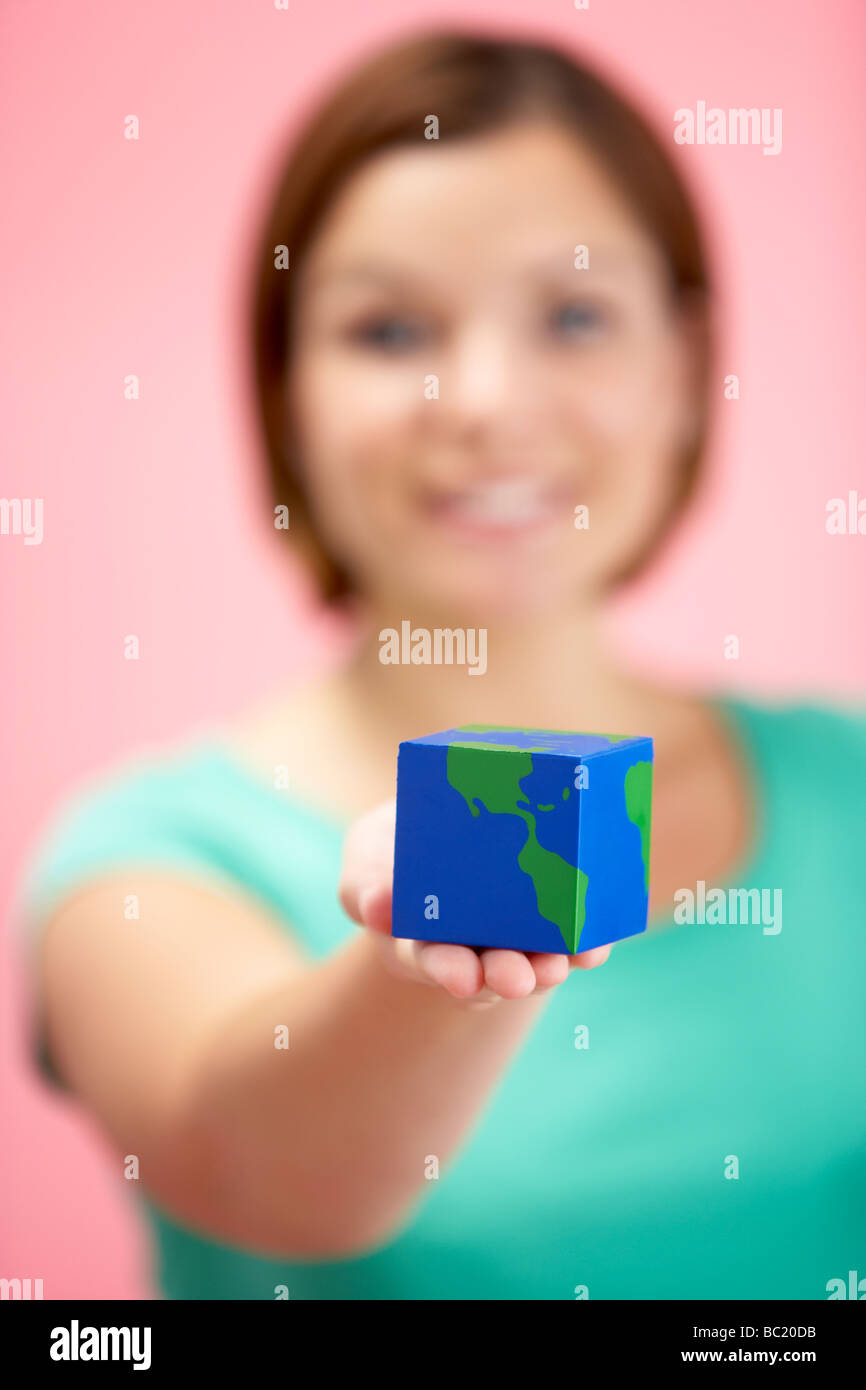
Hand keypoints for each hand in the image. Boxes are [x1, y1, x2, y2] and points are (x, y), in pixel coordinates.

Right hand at [337, 797, 611, 1007]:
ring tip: (554, 966)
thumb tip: (378, 906)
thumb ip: (363, 884)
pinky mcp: (554, 926)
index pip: (430, 961)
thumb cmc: (399, 849)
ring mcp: (514, 941)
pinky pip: (572, 942)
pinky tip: (594, 948)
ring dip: (546, 967)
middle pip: (486, 975)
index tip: (459, 975)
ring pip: (532, 963)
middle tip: (513, 978)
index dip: (444, 970)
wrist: (450, 830)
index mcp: (419, 940)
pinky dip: (584, 948)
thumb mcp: (368, 858)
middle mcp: (470, 951)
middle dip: (502, 978)